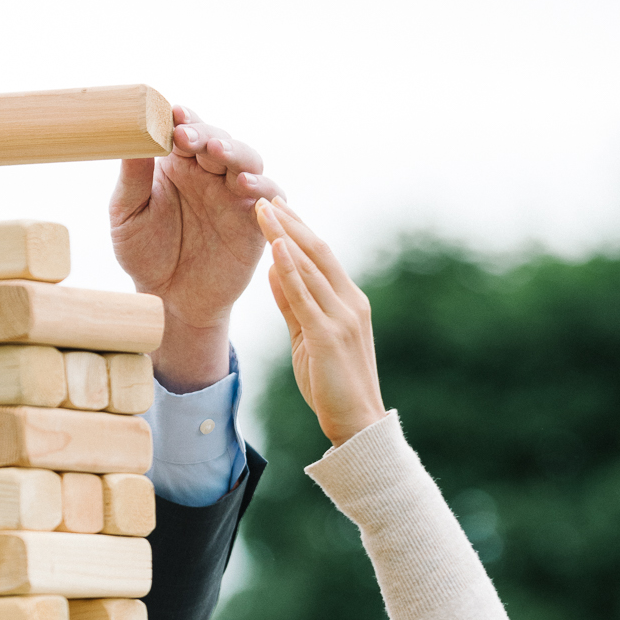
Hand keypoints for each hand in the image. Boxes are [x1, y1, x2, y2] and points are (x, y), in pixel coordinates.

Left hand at [110, 107, 281, 389]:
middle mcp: (209, 173)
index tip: (172, 114)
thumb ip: (131, 178)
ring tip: (217, 152)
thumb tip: (131, 136)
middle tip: (188, 136)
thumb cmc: (144, 255)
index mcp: (178, 164)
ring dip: (234, 152)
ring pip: (246, 159)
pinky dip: (262, 185)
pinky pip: (269, 196)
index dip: (182, 118)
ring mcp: (234, 194)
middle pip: (217, 138)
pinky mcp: (254, 221)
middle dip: (204, 134)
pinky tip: (244, 184)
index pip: (185, 129)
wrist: (168, 302)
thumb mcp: (126, 216)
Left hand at [258, 200, 385, 444]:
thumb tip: (274, 269)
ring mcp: (342, 318)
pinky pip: (305, 297)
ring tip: (262, 210)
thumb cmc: (332, 385)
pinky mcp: (328, 336)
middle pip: (317, 252)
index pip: (321, 256)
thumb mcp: (306, 337)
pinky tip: (276, 247)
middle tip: (264, 196)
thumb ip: (292, 303)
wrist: (356, 423)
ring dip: (285, 236)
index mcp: (349, 302)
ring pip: (310, 268)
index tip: (276, 207)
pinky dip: (290, 270)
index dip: (298, 229)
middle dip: (290, 223)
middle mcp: (350, 303)